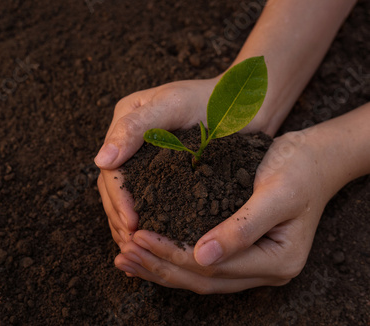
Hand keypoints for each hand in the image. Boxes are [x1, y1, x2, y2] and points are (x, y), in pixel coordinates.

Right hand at [96, 78, 269, 249]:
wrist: (246, 104)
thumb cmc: (214, 99)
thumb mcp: (173, 106)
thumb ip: (136, 128)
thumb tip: (101, 161)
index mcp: (125, 121)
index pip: (112, 169)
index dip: (118, 199)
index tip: (131, 224)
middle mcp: (130, 141)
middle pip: (114, 186)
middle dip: (120, 217)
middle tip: (132, 245)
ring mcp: (146, 157)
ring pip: (127, 196)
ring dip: (128, 223)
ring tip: (136, 249)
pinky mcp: (165, 170)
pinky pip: (148, 197)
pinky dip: (146, 219)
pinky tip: (149, 240)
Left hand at [113, 130, 334, 291]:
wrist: (315, 159)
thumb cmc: (298, 169)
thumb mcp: (275, 193)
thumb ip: (242, 228)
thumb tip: (201, 257)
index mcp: (277, 261)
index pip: (213, 268)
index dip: (172, 254)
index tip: (139, 237)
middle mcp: (265, 271)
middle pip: (202, 279)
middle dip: (159, 266)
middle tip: (124, 252)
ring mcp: (253, 266)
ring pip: (199, 277)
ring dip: (161, 268)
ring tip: (126, 258)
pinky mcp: (241, 253)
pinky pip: (203, 264)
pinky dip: (173, 260)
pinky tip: (148, 253)